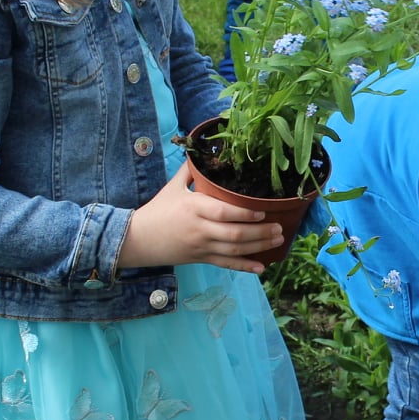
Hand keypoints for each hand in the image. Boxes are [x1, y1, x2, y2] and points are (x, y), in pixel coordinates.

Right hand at [120, 161, 283, 272]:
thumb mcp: (173, 186)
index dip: (245, 214)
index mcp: (194, 208)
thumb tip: (205, 151)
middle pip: (234, 234)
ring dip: (259, 247)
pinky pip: (226, 264)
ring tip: (277, 240)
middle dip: (260, 233)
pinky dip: (245, 267)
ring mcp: (201, 247)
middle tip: (280, 228)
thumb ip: (192, 170)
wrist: (138, 239)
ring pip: (234, 250)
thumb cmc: (158, 210)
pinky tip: (261, 268)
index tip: (262, 211)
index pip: (224, 212)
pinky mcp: (201, 259)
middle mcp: (200, 229)